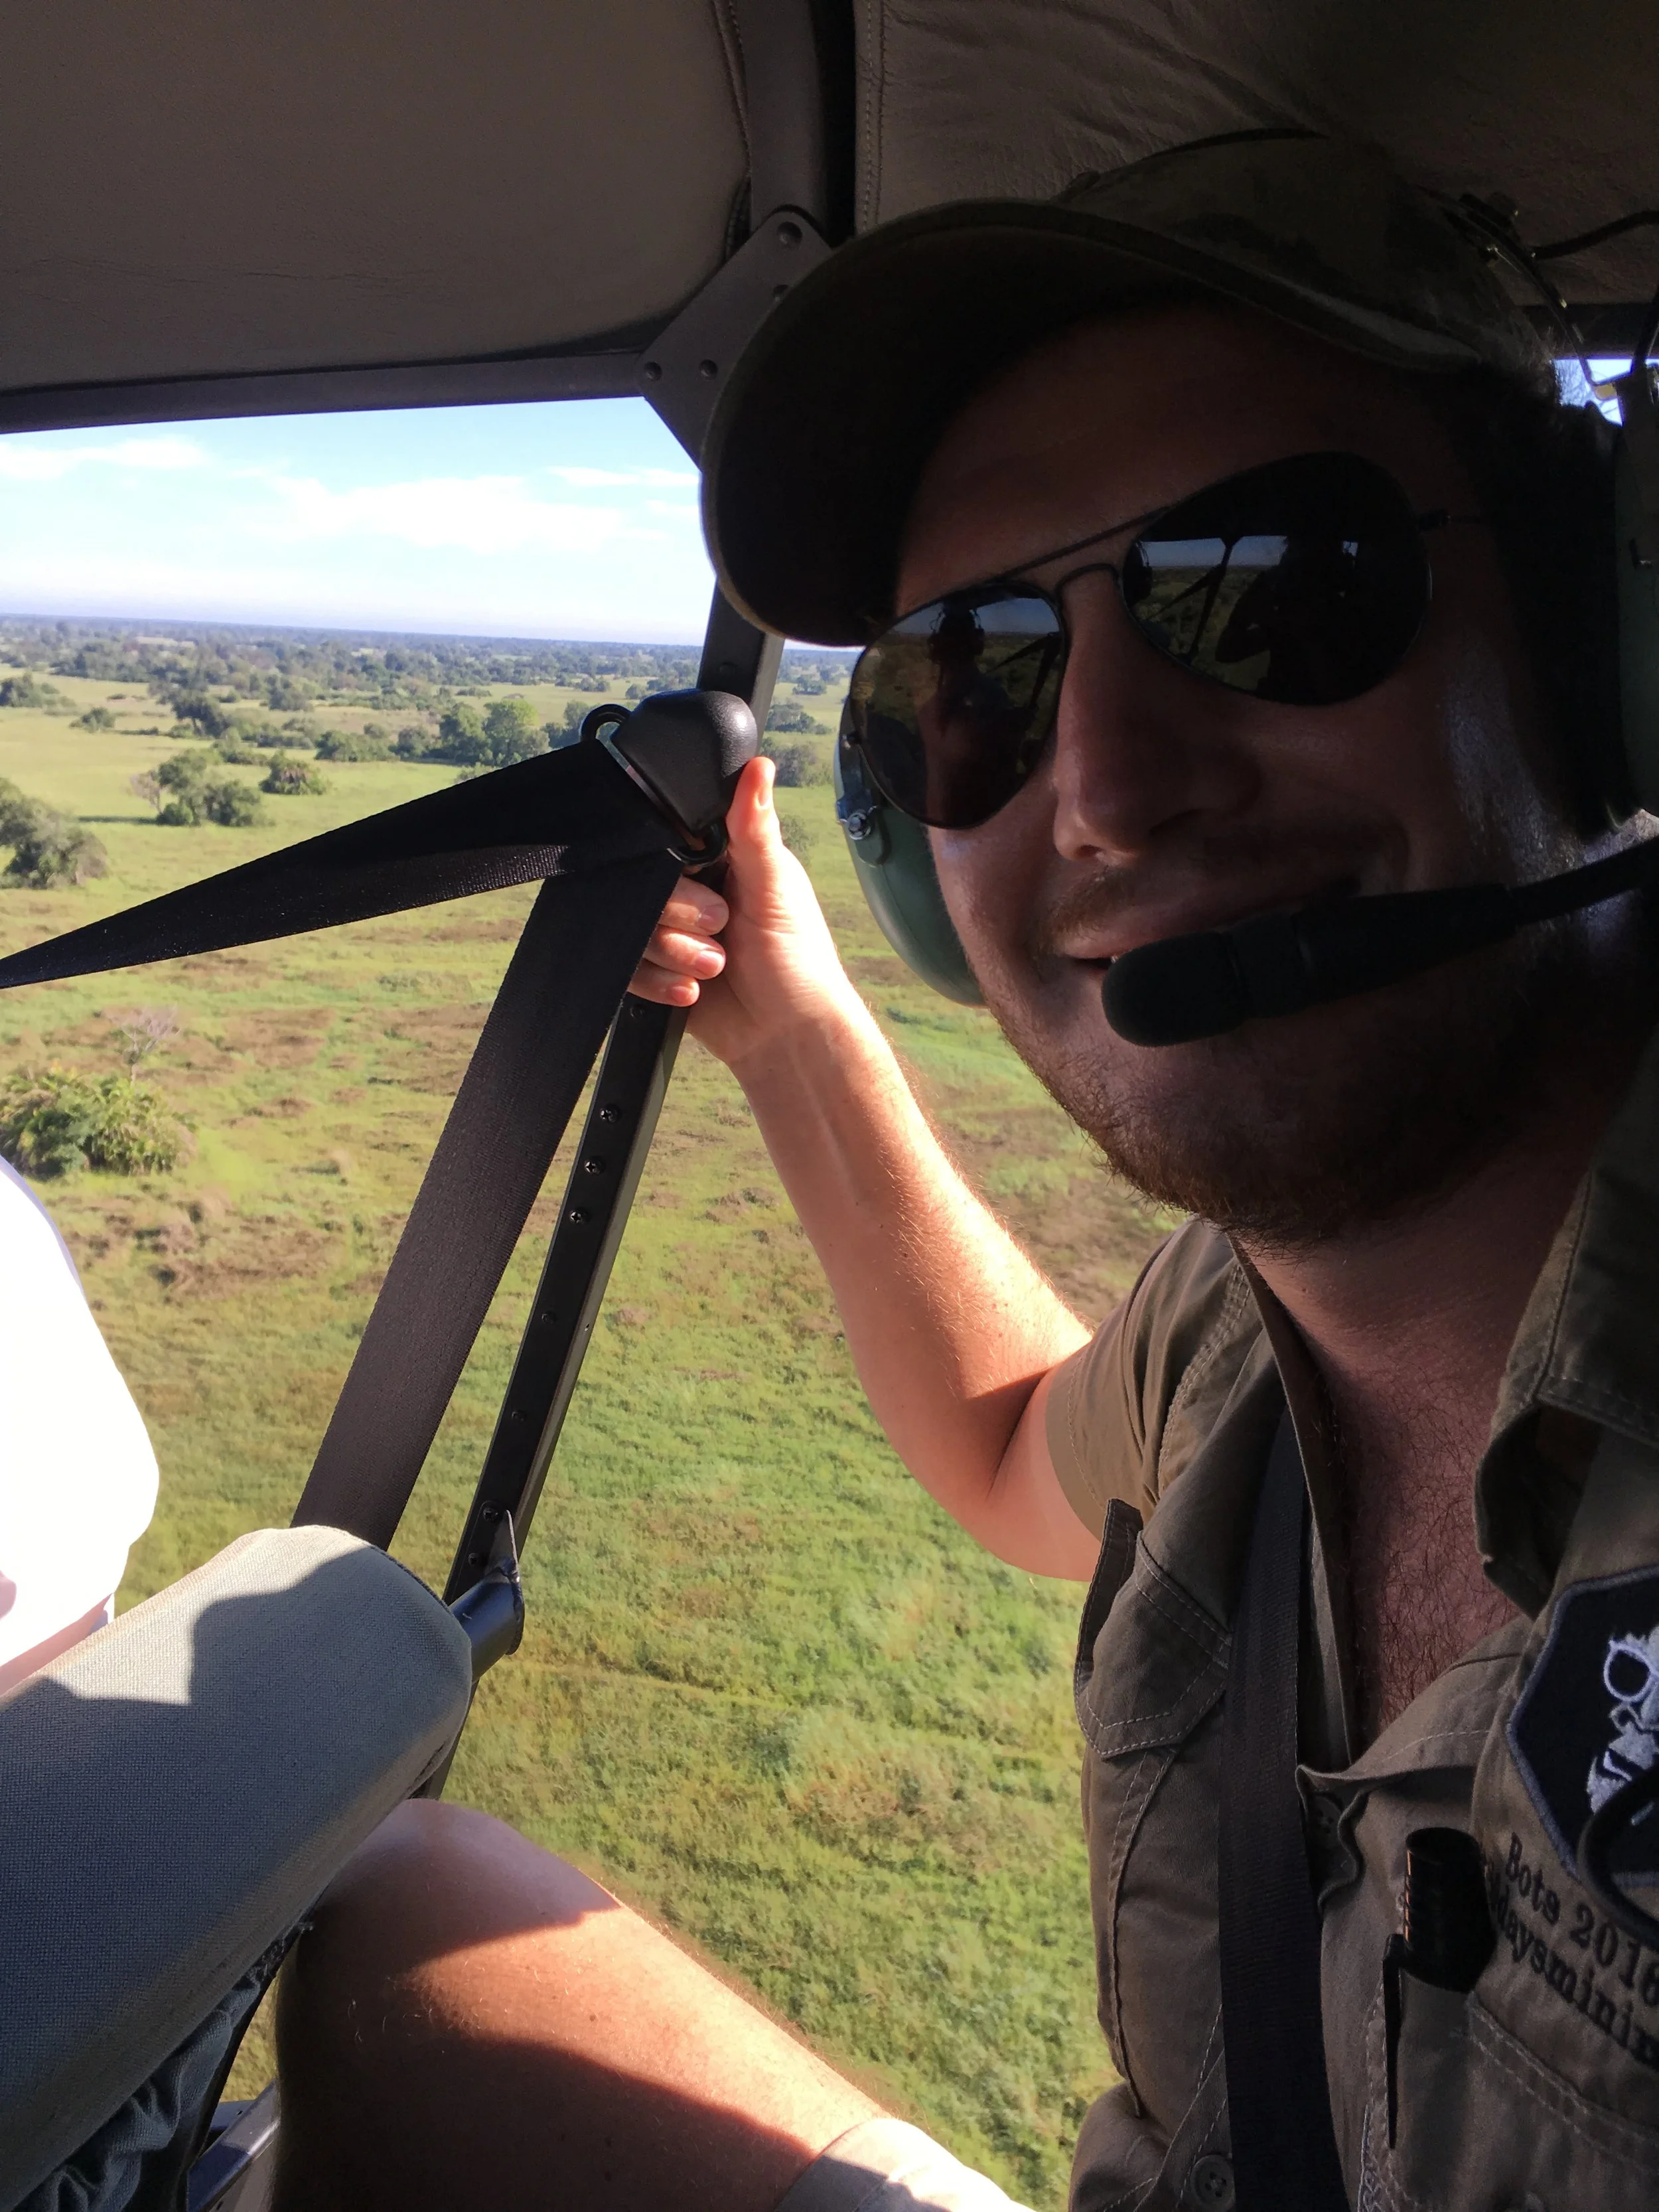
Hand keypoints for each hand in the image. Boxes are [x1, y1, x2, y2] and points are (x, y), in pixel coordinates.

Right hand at [628, 755, 858, 1070]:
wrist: (786, 1038)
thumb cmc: (798, 962)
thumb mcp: (777, 888)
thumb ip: (756, 829)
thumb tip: (759, 767)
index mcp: (723, 862)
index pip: (670, 840)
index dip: (677, 862)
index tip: (701, 879)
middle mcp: (694, 893)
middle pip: (644, 885)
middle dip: (680, 917)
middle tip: (722, 931)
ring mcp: (674, 934)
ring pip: (634, 927)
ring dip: (673, 953)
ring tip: (715, 967)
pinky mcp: (658, 972)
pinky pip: (628, 967)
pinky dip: (657, 981)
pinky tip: (693, 990)